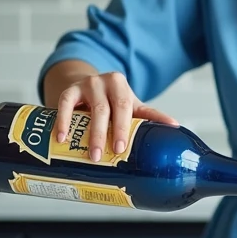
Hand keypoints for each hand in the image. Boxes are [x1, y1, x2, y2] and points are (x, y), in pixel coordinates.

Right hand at [55, 72, 177, 161]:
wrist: (85, 85)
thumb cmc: (112, 100)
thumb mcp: (130, 105)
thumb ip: (149, 115)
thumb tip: (176, 127)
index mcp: (123, 86)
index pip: (126, 107)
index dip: (124, 128)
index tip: (122, 149)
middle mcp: (106, 82)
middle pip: (108, 109)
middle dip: (107, 133)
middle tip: (106, 155)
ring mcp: (87, 85)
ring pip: (90, 109)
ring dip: (90, 133)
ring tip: (90, 154)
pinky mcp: (69, 90)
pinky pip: (64, 104)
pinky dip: (62, 121)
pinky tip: (61, 138)